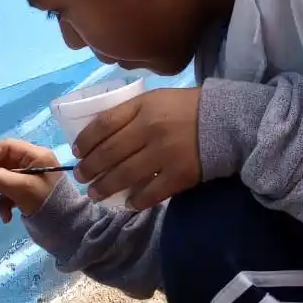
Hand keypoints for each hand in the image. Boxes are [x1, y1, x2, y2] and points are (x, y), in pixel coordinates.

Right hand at [0, 139, 62, 223]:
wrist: (67, 228)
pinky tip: (6, 217)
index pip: (5, 146)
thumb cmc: (47, 203)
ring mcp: (28, 178)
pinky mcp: (26, 193)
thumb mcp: (22, 189)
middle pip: (1, 163)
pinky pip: (8, 193)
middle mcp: (31, 163)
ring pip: (2, 179)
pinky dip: (3, 204)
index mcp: (35, 155)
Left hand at [73, 87, 201, 209]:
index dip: (85, 141)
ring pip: (125, 175)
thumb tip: (99, 134)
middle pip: (109, 153)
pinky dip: (136, 201)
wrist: (226, 121)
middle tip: (81, 176)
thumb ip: (129, 113)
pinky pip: (151, 193)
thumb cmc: (185, 108)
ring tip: (95, 193)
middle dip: (90, 168)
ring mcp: (165, 153)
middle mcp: (150, 129)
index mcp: (142, 107)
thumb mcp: (155, 99)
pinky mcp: (180, 175)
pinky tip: (127, 204)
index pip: (103, 125)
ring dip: (105, 187)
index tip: (77, 151)